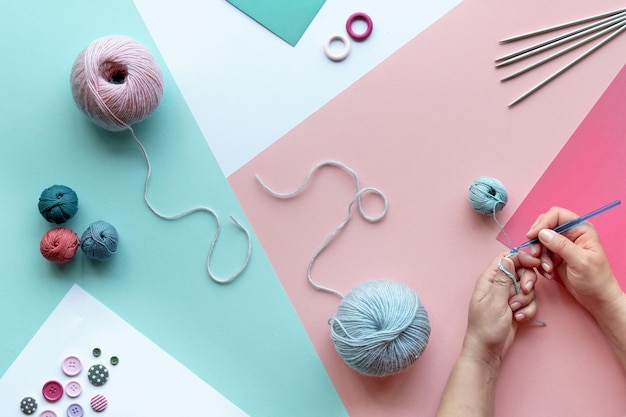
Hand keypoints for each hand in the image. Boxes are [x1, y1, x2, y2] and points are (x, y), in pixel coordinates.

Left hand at [461, 252, 539, 367]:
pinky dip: (528, 310)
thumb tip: (508, 258)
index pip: (507, 258)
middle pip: (521, 270)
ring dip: (526, 300)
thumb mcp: (495, 301)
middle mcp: (499, 285)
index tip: (535, 263)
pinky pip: (530, 302)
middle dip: (527, 281)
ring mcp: (508, 296)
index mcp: (489, 279)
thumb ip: (503, 279)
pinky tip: (519, 319)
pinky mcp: (516, 307)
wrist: (488, 350)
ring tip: (515, 311)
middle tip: (524, 291)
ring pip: (528, 287)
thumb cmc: (486, 326)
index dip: (522, 257)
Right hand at [525, 206, 621, 314]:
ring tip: (547, 269)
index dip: (543, 223)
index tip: (533, 236)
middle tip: (536, 254)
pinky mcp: (555, 255)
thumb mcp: (580, 261)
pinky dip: (540, 263)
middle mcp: (570, 234)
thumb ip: (561, 245)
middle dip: (538, 240)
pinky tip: (548, 272)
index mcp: (581, 229)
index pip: (556, 215)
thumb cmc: (596, 280)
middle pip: (545, 226)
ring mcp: (562, 245)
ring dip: (539, 255)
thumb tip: (542, 233)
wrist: (596, 299)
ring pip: (540, 241)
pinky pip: (540, 253)